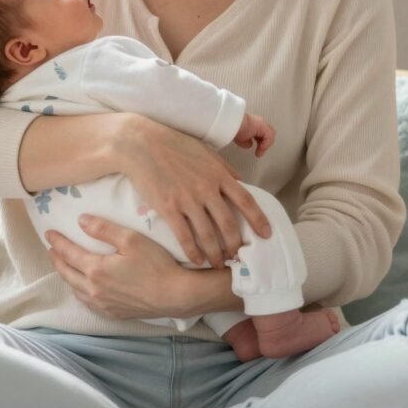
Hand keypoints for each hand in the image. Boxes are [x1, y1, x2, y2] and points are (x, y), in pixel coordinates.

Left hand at [44, 217, 189, 318]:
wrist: (174, 295)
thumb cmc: (156, 264)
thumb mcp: (131, 239)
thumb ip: (104, 229)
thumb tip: (80, 221)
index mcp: (96, 269)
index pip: (69, 253)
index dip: (57, 242)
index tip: (48, 233)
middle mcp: (94, 289)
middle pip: (67, 273)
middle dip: (56, 259)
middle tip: (51, 249)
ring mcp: (102, 304)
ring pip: (75, 290)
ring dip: (66, 276)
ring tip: (63, 266)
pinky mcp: (112, 313)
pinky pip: (87, 302)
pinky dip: (79, 292)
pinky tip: (82, 288)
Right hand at [119, 115, 271, 268]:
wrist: (141, 144)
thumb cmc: (175, 144)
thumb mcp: (206, 152)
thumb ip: (225, 168)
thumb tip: (241, 182)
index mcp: (218, 174)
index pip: (246, 200)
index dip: (258, 219)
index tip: (266, 234)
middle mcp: (207, 189)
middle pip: (229, 224)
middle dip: (236, 244)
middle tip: (238, 257)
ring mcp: (187, 199)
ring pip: (208, 234)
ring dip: (216, 253)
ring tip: (220, 264)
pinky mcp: (168, 208)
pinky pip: (185, 236)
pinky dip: (193, 252)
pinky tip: (197, 261)